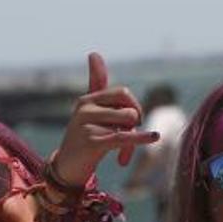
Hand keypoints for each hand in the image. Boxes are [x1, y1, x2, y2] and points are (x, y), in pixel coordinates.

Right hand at [53, 53, 159, 186]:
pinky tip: (155, 137)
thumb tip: (93, 52)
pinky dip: (141, 138)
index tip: (133, 122)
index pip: (123, 93)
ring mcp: (86, 124)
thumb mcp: (92, 112)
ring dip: (132, 139)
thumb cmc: (85, 138)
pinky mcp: (92, 142)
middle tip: (127, 140)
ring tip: (122, 153)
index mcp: (87, 99)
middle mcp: (84, 108)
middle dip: (135, 124)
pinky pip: (124, 137)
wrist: (67, 169)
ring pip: (128, 122)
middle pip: (128, 107)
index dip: (134, 107)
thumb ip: (97, 85)